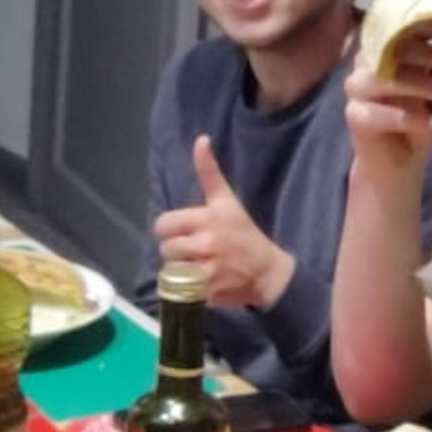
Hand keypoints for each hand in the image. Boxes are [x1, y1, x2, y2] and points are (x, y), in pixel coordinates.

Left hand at [151, 136, 295, 308]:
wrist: (267, 271)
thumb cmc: (244, 234)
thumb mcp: (227, 201)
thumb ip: (209, 173)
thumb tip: (200, 139)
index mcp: (207, 218)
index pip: (164, 225)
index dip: (169, 230)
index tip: (183, 232)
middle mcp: (206, 243)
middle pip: (166, 249)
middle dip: (175, 252)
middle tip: (192, 252)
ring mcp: (207, 269)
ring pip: (171, 270)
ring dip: (179, 271)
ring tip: (195, 267)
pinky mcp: (208, 292)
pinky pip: (181, 290)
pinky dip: (186, 289)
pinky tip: (201, 282)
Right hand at [343, 32, 431, 175]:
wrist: (398, 164)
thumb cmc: (420, 120)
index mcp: (386, 49)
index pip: (402, 27)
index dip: (426, 23)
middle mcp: (366, 64)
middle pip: (394, 49)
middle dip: (430, 54)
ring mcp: (356, 89)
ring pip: (387, 79)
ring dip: (422, 84)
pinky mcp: (355, 116)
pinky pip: (382, 114)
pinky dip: (412, 118)